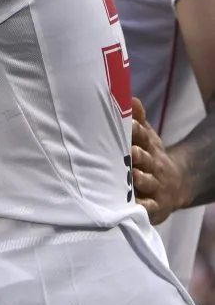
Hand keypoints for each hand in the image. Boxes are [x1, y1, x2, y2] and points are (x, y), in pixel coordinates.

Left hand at [131, 96, 185, 224]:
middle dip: (138, 155)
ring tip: (133, 176)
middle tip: (131, 151)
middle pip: (145, 159)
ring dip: (140, 179)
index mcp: (149, 146)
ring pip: (147, 182)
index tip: (130, 124)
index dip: (136, 130)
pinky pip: (148, 206)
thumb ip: (138, 119)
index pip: (143, 136)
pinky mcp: (155, 205)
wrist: (174, 184)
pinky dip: (142, 206)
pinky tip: (133, 205)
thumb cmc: (150, 155)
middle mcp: (153, 165)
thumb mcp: (147, 136)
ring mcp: (155, 185)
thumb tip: (130, 98)